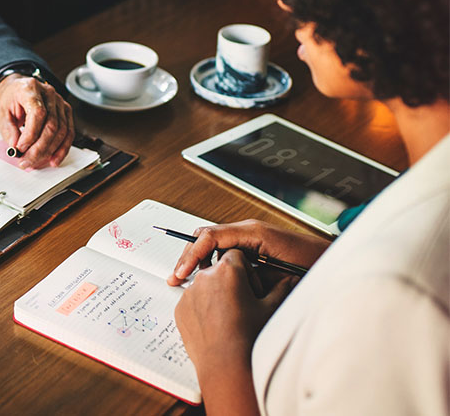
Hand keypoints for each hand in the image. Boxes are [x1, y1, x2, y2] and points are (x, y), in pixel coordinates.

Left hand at [0, 73, 74, 169]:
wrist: (17, 90)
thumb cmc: (10, 99)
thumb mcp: (1, 114)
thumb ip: (9, 131)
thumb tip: (17, 149)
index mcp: (30, 89)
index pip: (38, 113)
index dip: (30, 135)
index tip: (20, 148)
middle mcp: (49, 93)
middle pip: (51, 125)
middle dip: (39, 148)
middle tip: (27, 161)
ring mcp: (60, 102)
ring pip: (62, 131)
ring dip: (50, 151)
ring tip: (36, 162)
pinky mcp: (65, 111)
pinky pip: (69, 132)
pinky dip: (62, 149)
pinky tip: (54, 159)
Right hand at [167, 219, 330, 285]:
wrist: (335, 262)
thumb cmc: (314, 264)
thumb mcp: (277, 271)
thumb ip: (248, 270)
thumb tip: (220, 275)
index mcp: (252, 231)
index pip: (209, 236)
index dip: (191, 255)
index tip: (181, 273)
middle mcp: (248, 230)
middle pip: (205, 236)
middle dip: (188, 256)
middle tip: (176, 278)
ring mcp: (249, 237)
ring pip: (212, 244)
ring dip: (198, 261)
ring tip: (186, 280)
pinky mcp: (252, 247)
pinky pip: (224, 251)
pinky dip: (211, 264)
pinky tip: (207, 279)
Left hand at [175, 250, 297, 415]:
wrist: (226, 365)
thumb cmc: (249, 336)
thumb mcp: (270, 308)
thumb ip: (281, 288)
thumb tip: (291, 278)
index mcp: (228, 270)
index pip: (236, 255)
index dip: (246, 270)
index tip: (251, 287)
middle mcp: (204, 277)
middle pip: (218, 270)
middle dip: (229, 281)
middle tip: (241, 303)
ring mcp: (189, 293)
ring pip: (204, 286)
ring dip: (215, 294)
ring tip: (228, 317)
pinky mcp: (180, 309)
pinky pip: (193, 301)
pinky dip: (202, 308)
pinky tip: (215, 324)